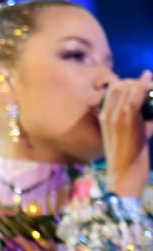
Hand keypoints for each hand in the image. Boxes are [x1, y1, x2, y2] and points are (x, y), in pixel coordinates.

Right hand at [100, 70, 152, 196]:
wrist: (123, 174)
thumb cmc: (125, 160)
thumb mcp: (120, 138)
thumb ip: (127, 124)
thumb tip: (144, 115)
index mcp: (103, 117)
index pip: (113, 90)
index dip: (127, 83)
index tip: (141, 85)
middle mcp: (107, 114)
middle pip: (121, 86)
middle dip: (137, 82)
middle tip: (150, 85)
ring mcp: (117, 115)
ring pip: (129, 88)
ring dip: (143, 83)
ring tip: (152, 83)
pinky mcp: (128, 118)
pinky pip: (136, 95)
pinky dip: (144, 84)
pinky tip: (149, 76)